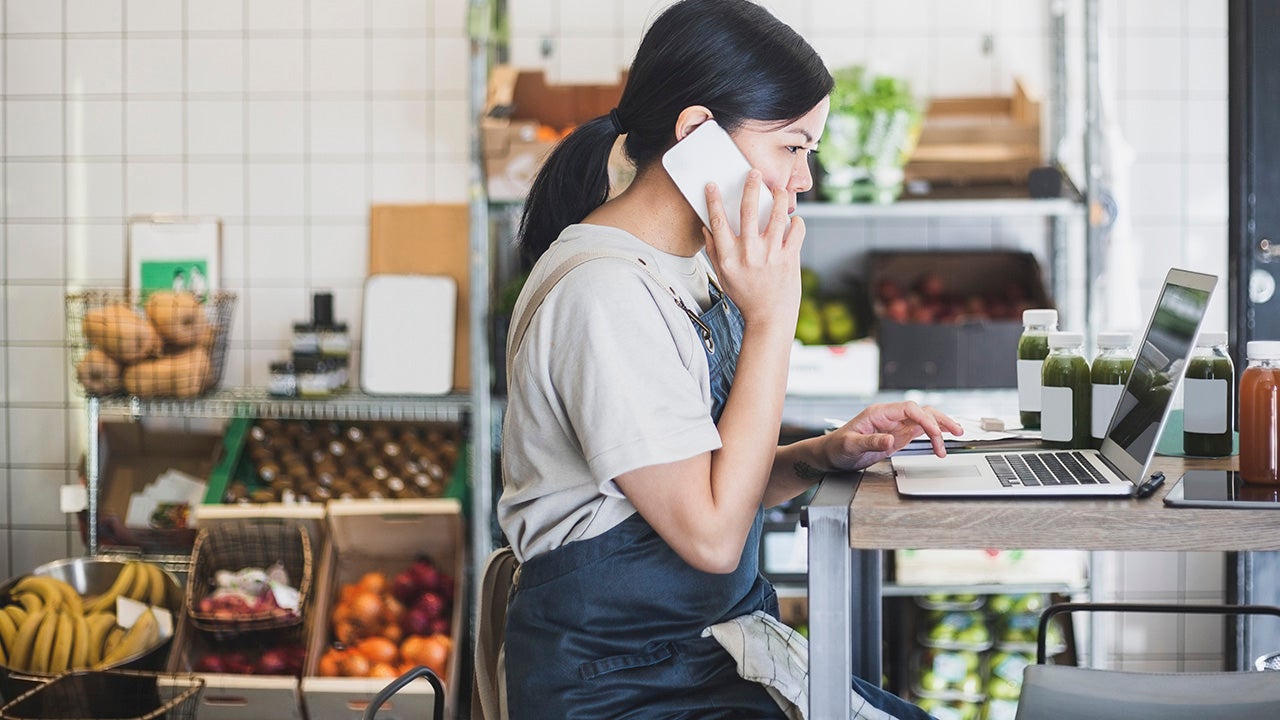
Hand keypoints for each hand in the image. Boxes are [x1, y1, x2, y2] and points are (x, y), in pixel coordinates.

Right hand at [702, 171, 802, 332]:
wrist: (769, 318)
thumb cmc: (745, 296)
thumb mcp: (723, 276)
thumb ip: (715, 251)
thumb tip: (707, 228)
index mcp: (729, 257)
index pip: (718, 222)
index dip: (714, 201)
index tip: (713, 184)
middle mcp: (749, 254)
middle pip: (747, 211)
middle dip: (751, 187)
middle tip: (754, 173)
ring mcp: (771, 255)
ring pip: (776, 216)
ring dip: (779, 198)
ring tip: (779, 190)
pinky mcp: (789, 258)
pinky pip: (796, 231)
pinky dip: (796, 222)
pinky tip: (792, 220)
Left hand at [824, 402, 963, 471]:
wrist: (832, 454)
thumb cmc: (837, 446)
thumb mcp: (851, 445)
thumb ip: (871, 441)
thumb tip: (890, 440)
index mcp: (879, 413)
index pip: (909, 409)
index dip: (925, 418)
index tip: (935, 433)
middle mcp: (890, 417)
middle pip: (921, 411)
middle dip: (939, 420)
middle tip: (955, 433)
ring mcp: (895, 426)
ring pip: (923, 420)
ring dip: (940, 425)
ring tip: (957, 433)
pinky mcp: (898, 436)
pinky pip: (919, 431)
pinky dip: (933, 434)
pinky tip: (943, 439)